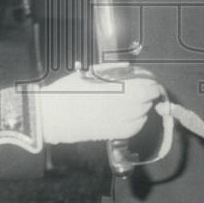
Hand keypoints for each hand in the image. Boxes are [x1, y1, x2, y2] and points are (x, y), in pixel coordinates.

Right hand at [37, 64, 162, 144]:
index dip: (153, 85)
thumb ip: (112, 70)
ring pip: (141, 115)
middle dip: (149, 95)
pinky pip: (132, 129)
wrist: (50, 115)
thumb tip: (130, 69)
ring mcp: (114, 121)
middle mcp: (116, 106)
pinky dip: (137, 122)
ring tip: (138, 102)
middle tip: (147, 90)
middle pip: (145, 101)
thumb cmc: (65, 92)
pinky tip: (132, 116)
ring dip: (143, 107)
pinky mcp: (109, 133)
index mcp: (111, 88)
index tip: (153, 83)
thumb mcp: (89, 74)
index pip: (145, 88)